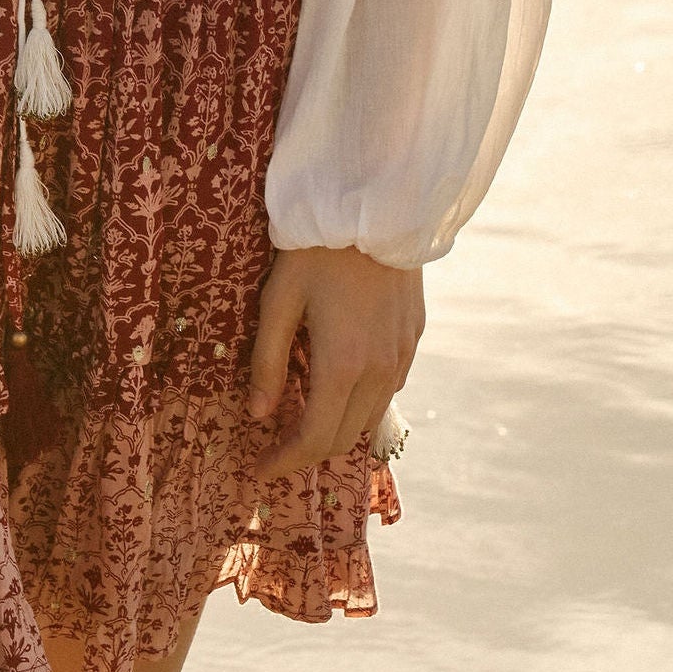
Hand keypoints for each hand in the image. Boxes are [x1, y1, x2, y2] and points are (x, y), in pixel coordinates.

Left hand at [247, 244, 423, 482]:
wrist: (375, 203)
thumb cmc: (317, 248)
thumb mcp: (278, 300)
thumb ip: (267, 361)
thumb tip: (258, 414)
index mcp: (343, 366)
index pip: (315, 440)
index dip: (286, 462)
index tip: (259, 469)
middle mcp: (380, 371)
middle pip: (344, 437)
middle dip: (308, 449)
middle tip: (275, 445)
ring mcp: (403, 356)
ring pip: (370, 417)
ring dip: (337, 426)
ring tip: (304, 413)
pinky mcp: (414, 337)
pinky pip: (389, 388)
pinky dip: (362, 400)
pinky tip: (339, 380)